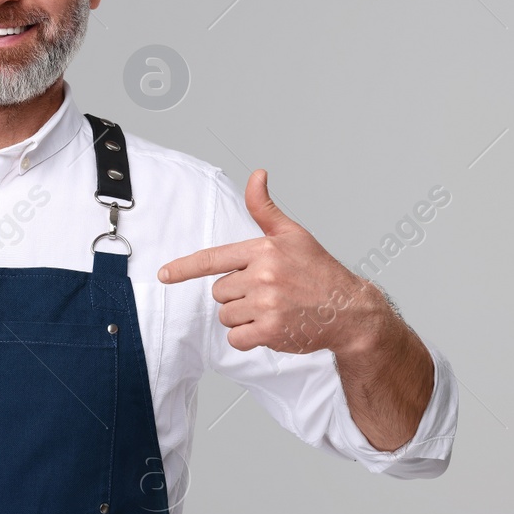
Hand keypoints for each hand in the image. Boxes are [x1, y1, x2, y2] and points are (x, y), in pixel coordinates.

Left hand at [157, 169, 385, 355]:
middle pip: (219, 292)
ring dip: (242, 317)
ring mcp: (266, 304)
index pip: (213, 259)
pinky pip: (236, 338)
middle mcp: (263, 275)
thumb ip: (265, 208)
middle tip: (267, 293)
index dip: (184, 268)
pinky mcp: (270, 331)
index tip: (164, 275)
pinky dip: (248, 338)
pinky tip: (270, 328)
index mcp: (264, 249)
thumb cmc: (319, 271)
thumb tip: (256, 175)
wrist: (349, 310)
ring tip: (272, 310)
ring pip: (226, 315)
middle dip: (237, 295)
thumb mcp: (294, 234)